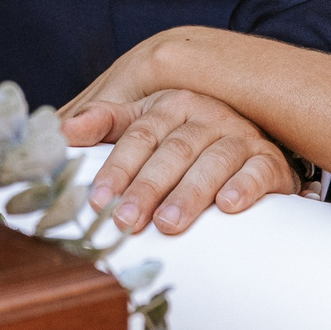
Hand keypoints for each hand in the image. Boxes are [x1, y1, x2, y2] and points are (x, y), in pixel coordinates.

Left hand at [64, 37, 298, 235]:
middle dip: (147, 188)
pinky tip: (228, 206)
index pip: (140, 135)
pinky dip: (244, 187)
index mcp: (173, 105)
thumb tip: (61, 130)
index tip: (98, 198)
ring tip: (167, 225)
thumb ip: (106, 123)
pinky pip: (258, 171)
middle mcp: (207, 115)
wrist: (253, 134)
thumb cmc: (188, 136)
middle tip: (125, 221)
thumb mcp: (147, 121)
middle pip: (173, 151)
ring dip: (189, 194)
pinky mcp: (268, 160)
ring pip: (213, 161)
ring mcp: (240, 136)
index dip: (118, 167)